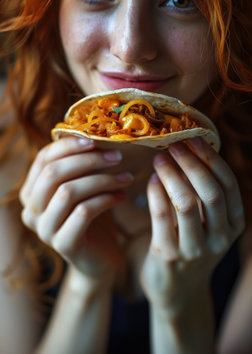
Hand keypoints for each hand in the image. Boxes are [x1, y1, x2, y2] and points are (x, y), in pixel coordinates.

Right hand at [20, 136, 132, 280]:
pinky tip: (123, 196)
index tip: (95, 139)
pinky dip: (107, 199)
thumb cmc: (92, 218)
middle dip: (87, 160)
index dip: (68, 145)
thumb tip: (92, 131)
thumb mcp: (81, 188)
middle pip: (53, 173)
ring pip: (69, 192)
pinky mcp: (64, 244)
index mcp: (31, 192)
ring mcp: (44, 230)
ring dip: (102, 179)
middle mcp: (31, 211)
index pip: (43, 159)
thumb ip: (77, 167)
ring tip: (126, 177)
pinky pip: (84, 212)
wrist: (99, 260)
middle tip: (117, 156)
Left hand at [140, 137, 244, 315]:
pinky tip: (151, 180)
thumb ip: (205, 192)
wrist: (178, 291)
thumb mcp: (210, 222)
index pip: (228, 184)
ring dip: (171, 175)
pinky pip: (161, 216)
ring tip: (159, 159)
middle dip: (191, 162)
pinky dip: (155, 192)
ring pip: (185, 202)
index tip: (193, 139)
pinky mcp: (168, 255)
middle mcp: (220, 237)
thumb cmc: (193, 245)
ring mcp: (195, 249)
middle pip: (210, 191)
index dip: (210, 158)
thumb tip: (192, 149)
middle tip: (174, 145)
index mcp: (234, 223)